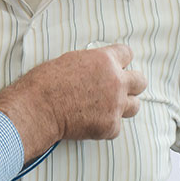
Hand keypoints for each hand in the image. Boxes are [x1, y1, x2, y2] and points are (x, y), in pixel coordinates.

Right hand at [0, 43, 146, 161]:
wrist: (38, 108)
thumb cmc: (46, 82)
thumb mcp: (71, 61)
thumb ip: (92, 64)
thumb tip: (97, 69)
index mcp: (106, 60)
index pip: (128, 54)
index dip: (121, 60)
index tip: (116, 66)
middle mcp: (116, 82)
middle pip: (140, 81)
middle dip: (131, 84)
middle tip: (118, 88)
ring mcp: (116, 106)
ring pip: (135, 106)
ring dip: (123, 106)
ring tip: (106, 108)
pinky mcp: (110, 127)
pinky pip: (116, 126)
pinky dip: (105, 126)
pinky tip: (89, 122)